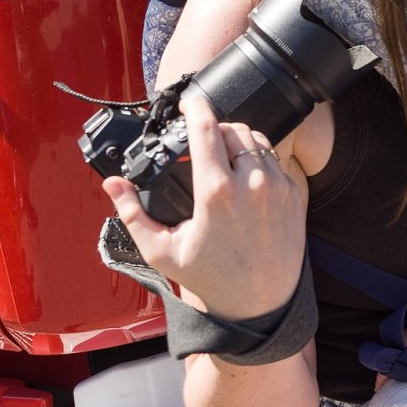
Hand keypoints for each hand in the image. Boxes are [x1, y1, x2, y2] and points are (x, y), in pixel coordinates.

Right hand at [102, 96, 307, 320]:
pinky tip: (244, 176)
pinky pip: (276, 160)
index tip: (187, 103)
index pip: (207, 128)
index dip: (195, 108)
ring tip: (221, 156)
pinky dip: (259, 159)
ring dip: (237, 140)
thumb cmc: (212, 279)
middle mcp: (251, 183)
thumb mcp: (162, 250)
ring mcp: (277, 187)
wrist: (261, 303)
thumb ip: (133, 213)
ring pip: (257, 139)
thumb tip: (111, 184)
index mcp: (216, 191)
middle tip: (200, 140)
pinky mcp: (295, 194)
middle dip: (214, 128)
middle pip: (232, 128)